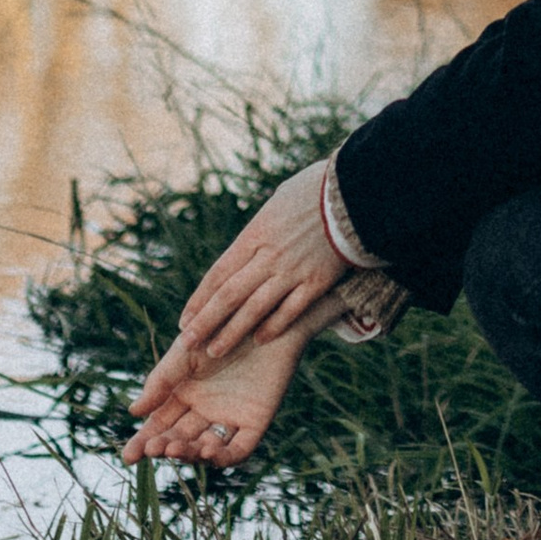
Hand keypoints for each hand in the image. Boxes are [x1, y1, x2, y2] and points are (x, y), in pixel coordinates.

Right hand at [120, 320, 308, 467]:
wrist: (265, 311)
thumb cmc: (223, 326)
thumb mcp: (185, 352)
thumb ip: (161, 381)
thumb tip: (134, 411)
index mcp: (184, 394)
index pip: (159, 425)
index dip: (144, 442)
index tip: (128, 456)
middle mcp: (205, 410)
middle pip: (179, 439)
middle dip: (163, 447)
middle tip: (153, 449)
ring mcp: (230, 417)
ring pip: (205, 447)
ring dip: (189, 454)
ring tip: (174, 447)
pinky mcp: (256, 421)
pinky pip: (238, 448)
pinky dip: (223, 456)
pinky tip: (207, 450)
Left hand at [136, 160, 348, 408]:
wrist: (355, 191)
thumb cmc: (318, 188)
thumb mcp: (279, 201)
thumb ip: (264, 226)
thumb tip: (256, 237)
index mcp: (255, 234)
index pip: (219, 273)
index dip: (200, 299)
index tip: (185, 320)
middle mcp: (268, 255)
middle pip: (229, 295)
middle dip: (206, 321)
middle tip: (188, 343)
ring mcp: (293, 271)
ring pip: (255, 308)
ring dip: (232, 331)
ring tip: (215, 351)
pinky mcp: (318, 281)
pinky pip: (290, 310)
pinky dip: (273, 326)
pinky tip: (260, 339)